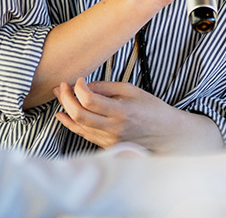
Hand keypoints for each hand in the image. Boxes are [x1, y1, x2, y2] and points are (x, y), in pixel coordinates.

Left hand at [53, 77, 223, 154]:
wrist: (166, 133)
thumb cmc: (150, 108)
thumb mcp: (131, 90)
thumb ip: (106, 87)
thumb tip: (84, 86)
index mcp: (121, 112)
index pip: (89, 100)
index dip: (79, 87)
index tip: (79, 79)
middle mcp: (113, 129)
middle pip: (79, 114)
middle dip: (66, 98)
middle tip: (62, 86)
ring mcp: (109, 140)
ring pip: (78, 126)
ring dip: (65, 109)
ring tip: (59, 95)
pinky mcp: (107, 146)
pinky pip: (84, 134)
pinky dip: (71, 123)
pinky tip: (62, 114)